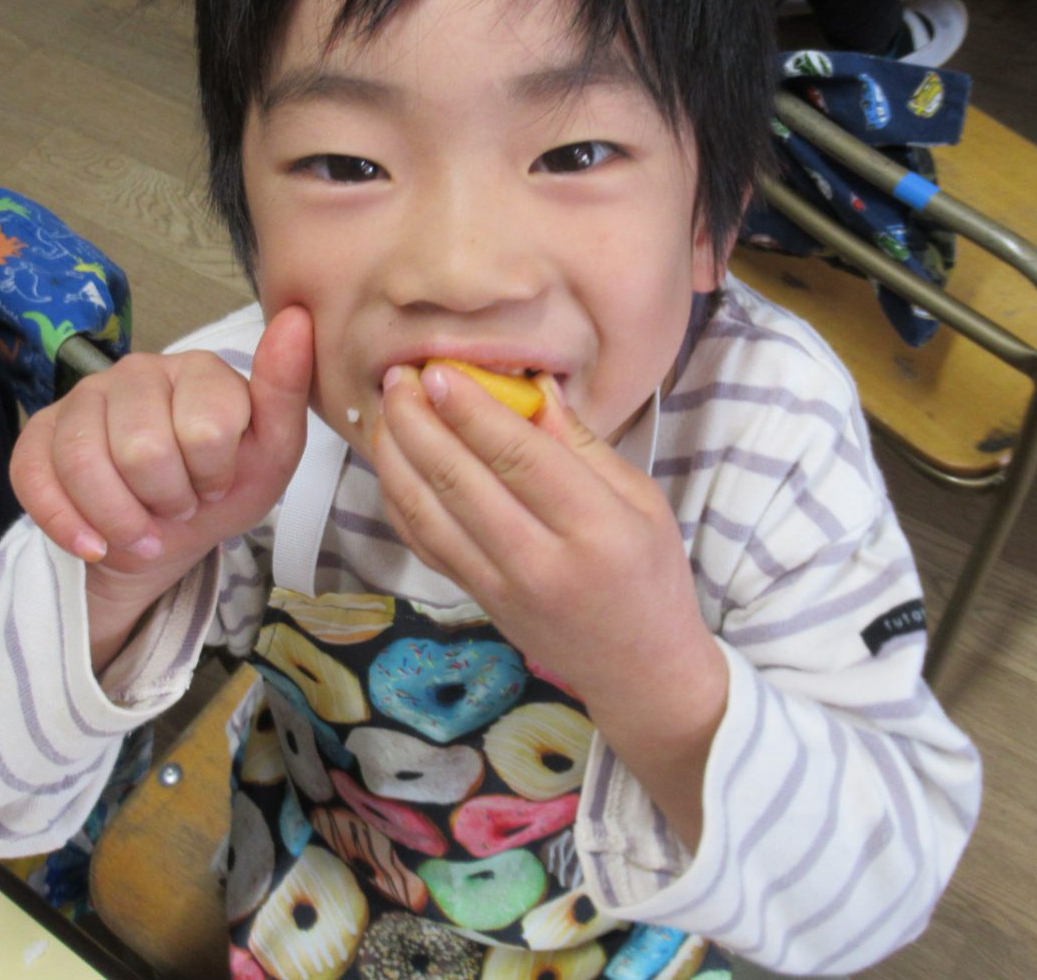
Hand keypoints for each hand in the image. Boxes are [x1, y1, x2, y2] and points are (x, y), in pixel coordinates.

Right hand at [14, 307, 312, 662]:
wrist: (166, 536)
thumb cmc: (222, 488)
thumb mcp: (272, 454)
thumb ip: (286, 391)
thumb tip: (297, 317)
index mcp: (199, 368)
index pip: (205, 430)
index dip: (213, 476)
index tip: (217, 483)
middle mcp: (136, 369)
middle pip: (142, 450)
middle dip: (167, 500)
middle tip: (180, 505)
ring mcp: (82, 397)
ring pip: (85, 464)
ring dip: (120, 519)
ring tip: (145, 530)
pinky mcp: (38, 433)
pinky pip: (35, 477)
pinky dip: (68, 526)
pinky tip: (97, 544)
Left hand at [372, 363, 725, 739]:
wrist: (639, 668)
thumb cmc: (650, 575)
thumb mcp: (642, 500)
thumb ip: (583, 443)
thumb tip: (532, 386)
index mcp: (596, 528)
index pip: (519, 456)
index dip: (471, 409)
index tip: (440, 370)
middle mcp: (540, 560)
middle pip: (460, 479)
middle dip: (419, 420)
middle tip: (399, 376)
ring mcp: (501, 586)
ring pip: (428, 511)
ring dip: (397, 455)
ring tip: (386, 409)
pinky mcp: (477, 599)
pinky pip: (423, 542)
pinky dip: (397, 497)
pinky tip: (391, 460)